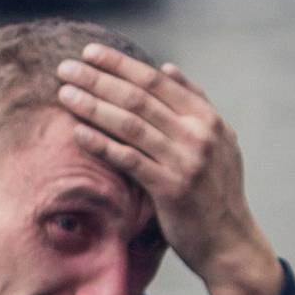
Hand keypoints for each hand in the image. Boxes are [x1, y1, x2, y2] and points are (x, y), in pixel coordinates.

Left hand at [55, 44, 281, 294]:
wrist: (229, 242)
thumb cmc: (215, 190)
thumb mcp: (218, 140)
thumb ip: (194, 103)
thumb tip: (167, 67)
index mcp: (207, 118)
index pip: (156, 81)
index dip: (120, 64)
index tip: (89, 53)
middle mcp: (199, 134)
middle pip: (139, 97)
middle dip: (98, 79)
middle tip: (65, 68)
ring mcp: (186, 161)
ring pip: (131, 124)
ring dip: (93, 106)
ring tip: (65, 94)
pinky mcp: (171, 189)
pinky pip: (130, 160)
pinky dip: (103, 144)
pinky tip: (79, 133)